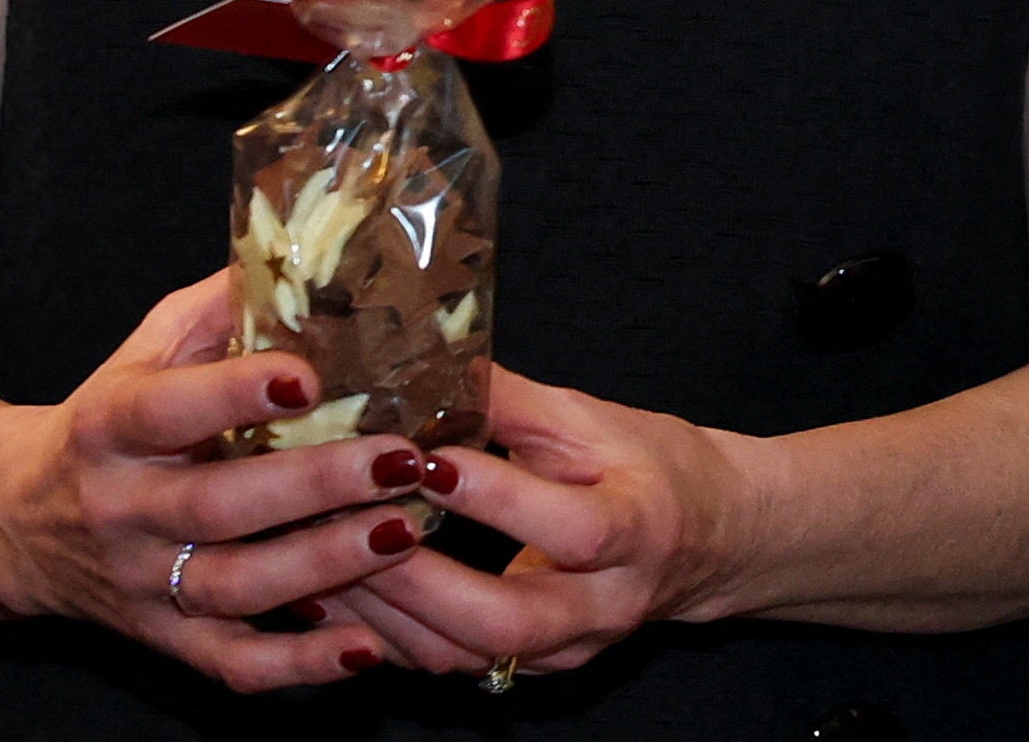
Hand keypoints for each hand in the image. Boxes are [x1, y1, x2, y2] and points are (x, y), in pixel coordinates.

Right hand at [0, 271, 431, 690]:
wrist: (15, 521)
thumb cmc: (109, 417)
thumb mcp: (144, 348)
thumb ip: (219, 307)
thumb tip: (305, 252)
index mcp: (107, 427)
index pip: (165, 409)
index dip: (233, 394)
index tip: (310, 373)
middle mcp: (120, 510)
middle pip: (215, 506)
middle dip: (313, 484)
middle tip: (400, 459)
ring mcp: (141, 584)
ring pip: (233, 588)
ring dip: (324, 565)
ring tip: (406, 531)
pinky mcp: (163, 638)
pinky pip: (233, 664)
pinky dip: (300, 666)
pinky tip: (368, 646)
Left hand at [322, 364, 756, 683]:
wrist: (708, 539)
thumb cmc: (648, 464)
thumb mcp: (593, 418)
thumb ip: (511, 399)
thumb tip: (426, 360)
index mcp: (639, 527)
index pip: (571, 526)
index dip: (494, 498)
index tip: (422, 458)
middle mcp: (607, 603)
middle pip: (508, 620)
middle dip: (417, 580)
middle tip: (349, 526)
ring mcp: (569, 648)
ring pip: (467, 655)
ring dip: (385, 612)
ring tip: (320, 558)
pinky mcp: (534, 668)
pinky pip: (454, 663)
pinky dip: (391, 630)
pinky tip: (342, 591)